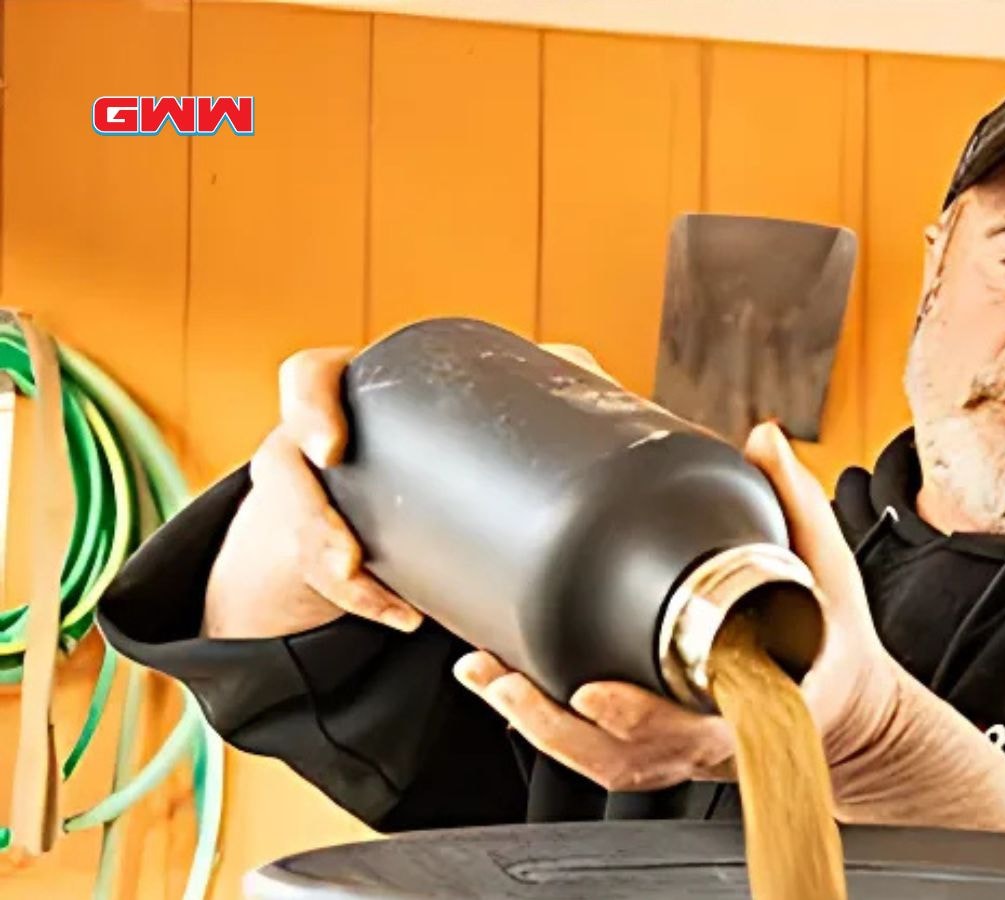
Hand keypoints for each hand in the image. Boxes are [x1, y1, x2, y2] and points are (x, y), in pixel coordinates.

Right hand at [203, 341, 610, 639]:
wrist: (403, 491)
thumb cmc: (443, 437)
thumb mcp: (471, 406)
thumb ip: (532, 389)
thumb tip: (603, 382)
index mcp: (354, 391)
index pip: (307, 378)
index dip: (309, 406)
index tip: (333, 449)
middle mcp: (319, 441)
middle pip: (282, 468)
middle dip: (306, 517)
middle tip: (345, 557)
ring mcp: (314, 496)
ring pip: (301, 536)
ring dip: (338, 574)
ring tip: (384, 603)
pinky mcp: (323, 546)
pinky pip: (329, 579)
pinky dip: (368, 600)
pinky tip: (403, 616)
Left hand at [452, 421, 905, 793]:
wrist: (847, 711)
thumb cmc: (835, 646)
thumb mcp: (830, 571)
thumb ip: (796, 502)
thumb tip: (765, 438)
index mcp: (763, 706)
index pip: (697, 726)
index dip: (638, 717)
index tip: (590, 694)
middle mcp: (715, 742)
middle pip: (625, 757)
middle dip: (555, 725)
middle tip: (507, 678)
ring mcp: (684, 756)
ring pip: (602, 764)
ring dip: (539, 727)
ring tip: (490, 676)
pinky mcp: (662, 754)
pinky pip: (597, 758)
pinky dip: (548, 730)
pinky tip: (506, 689)